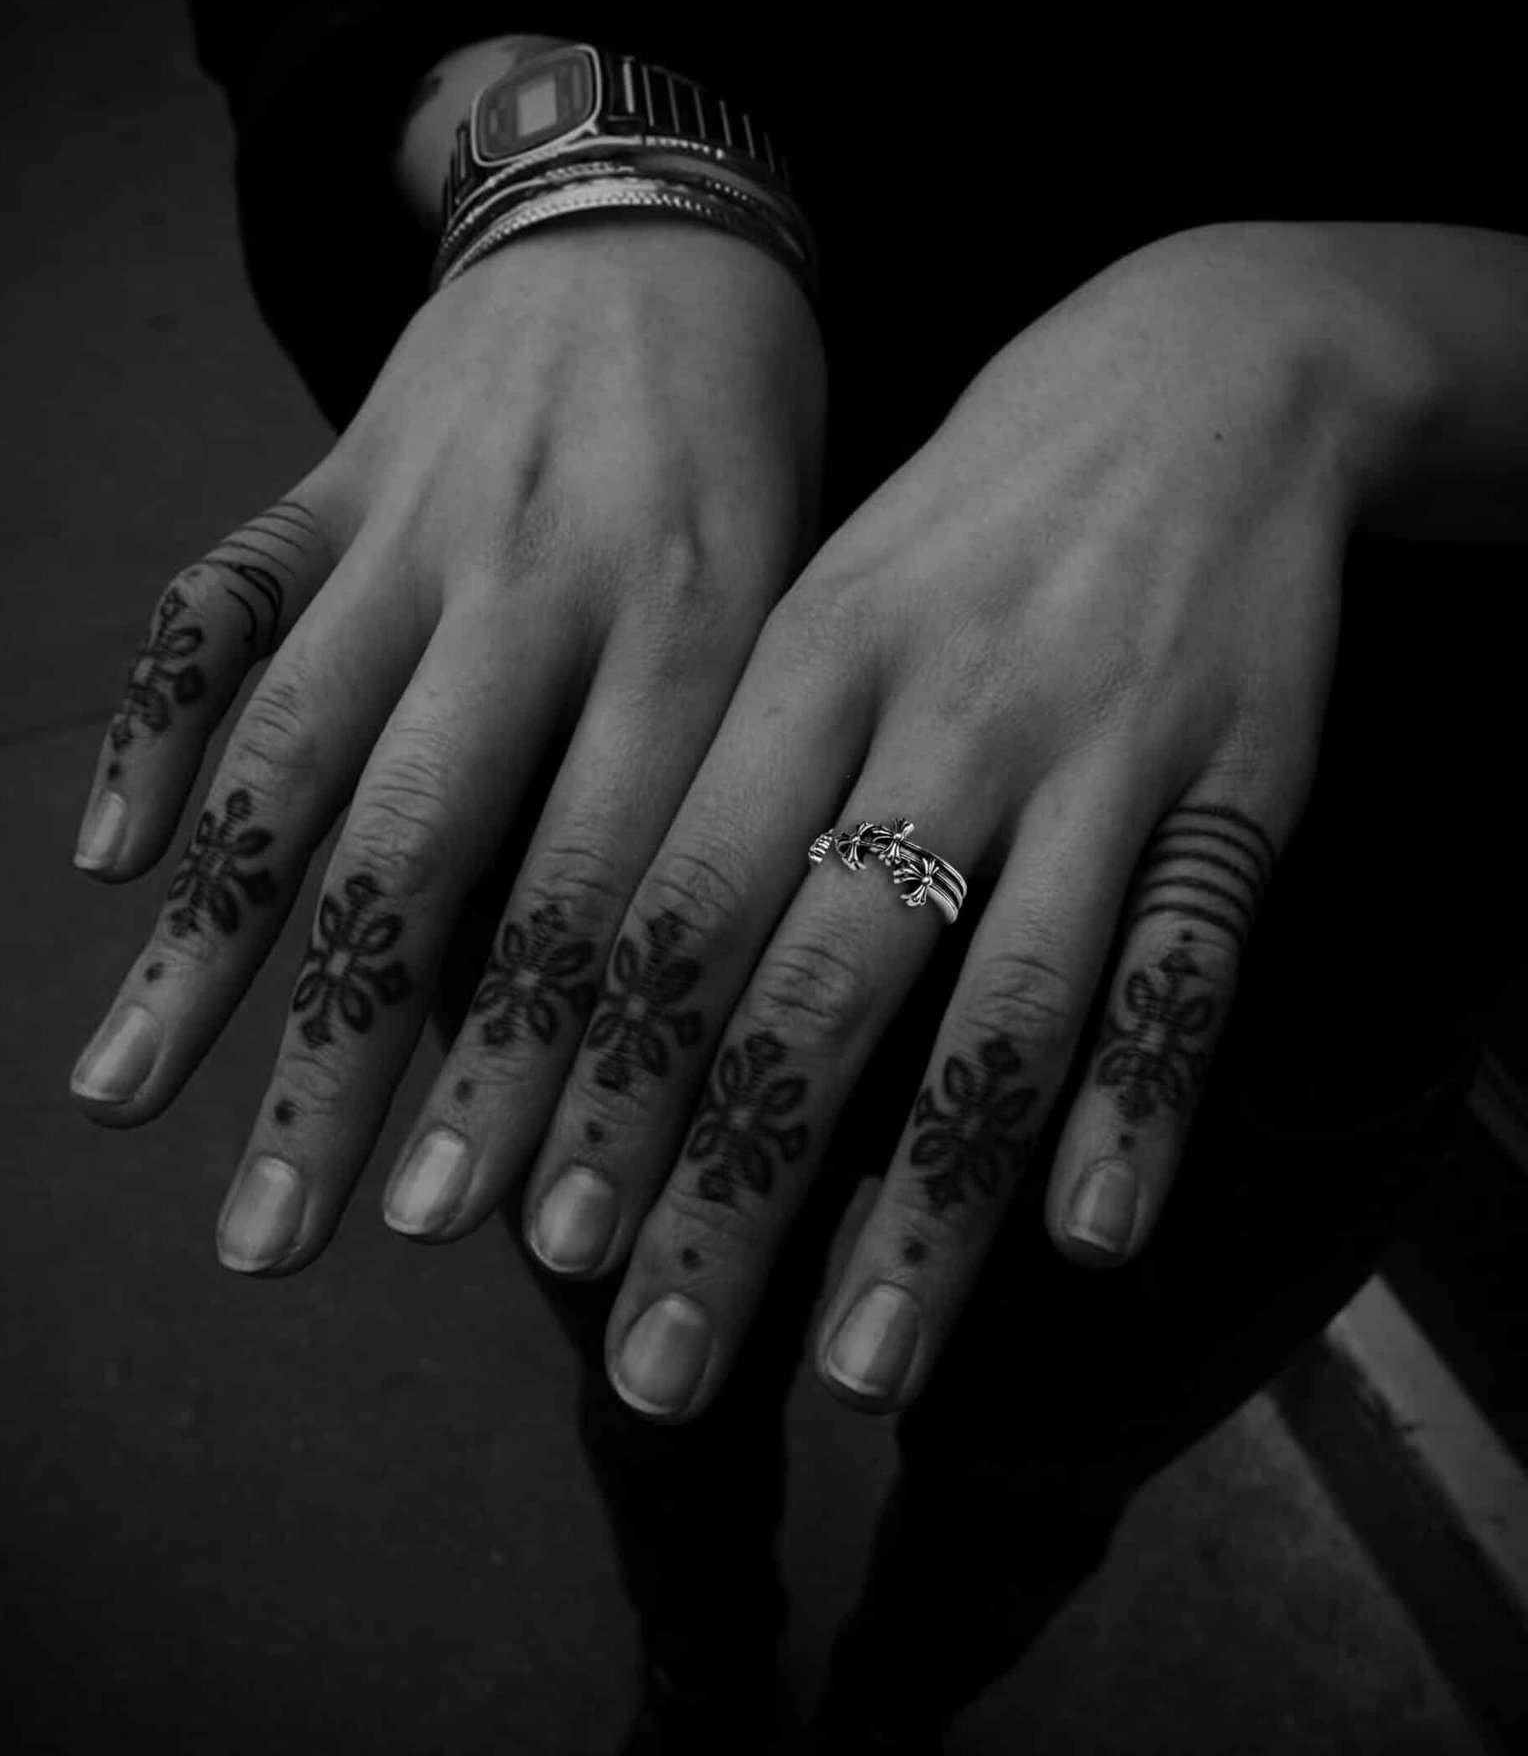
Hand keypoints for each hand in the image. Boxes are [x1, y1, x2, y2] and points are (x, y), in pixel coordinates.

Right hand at [68, 219, 824, 1274]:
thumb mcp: (820, 610)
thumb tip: (705, 1060)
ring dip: (208, 943)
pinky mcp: (327, 477)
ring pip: (295, 753)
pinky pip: (218, 600)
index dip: (549, 1071)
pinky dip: (153, 724)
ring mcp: (418, 524)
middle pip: (430, 855)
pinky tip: (113, 863)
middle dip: (346, 1061)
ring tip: (127, 1102)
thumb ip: (756, 802)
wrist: (670, 224)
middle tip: (282, 1240)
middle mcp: (549, 582)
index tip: (498, 1237)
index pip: (612, 894)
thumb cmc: (771, 465)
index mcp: (712, 634)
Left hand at [508, 226, 1392, 1420]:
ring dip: (925, 1202)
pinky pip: (1185, 966)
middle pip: (809, 989)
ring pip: (998, 1006)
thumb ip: (716, 789)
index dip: (593, 1078)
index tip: (523, 1236)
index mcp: (798, 668)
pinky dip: (1140, 1102)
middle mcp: (934, 719)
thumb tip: (581, 994)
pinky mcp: (1233, 790)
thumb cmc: (954, 533)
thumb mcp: (805, 609)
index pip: (668, 906)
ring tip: (860, 1372)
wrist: (1192, 376)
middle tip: (654, 1379)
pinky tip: (1096, 1237)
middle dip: (722, 1193)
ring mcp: (1094, 757)